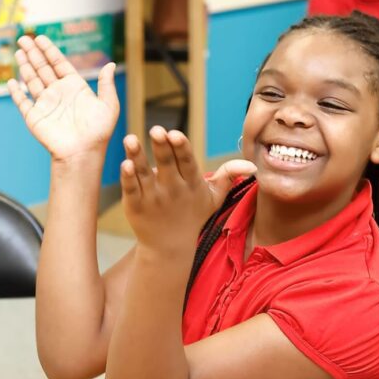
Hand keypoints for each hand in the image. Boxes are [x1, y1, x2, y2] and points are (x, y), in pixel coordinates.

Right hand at [7, 35, 118, 161]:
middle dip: (33, 53)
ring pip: (32, 80)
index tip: (41, 38)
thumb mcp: (108, 105)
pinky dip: (16, 92)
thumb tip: (111, 63)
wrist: (83, 152)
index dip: (49, 50)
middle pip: (43, 68)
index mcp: (74, 88)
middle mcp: (59, 93)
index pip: (59, 64)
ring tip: (18, 51)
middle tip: (24, 38)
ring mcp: (45, 104)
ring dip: (25, 66)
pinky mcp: (34, 117)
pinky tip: (11, 81)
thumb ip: (107, 84)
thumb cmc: (98, 132)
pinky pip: (22, 102)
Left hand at [121, 127, 255, 255]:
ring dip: (137, 156)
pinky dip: (128, 178)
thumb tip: (253, 165)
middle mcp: (172, 189)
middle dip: (162, 147)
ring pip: (144, 173)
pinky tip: (124, 164)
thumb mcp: (215, 197)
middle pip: (167, 164)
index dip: (182, 148)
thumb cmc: (194, 216)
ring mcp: (153, 198)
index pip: (187, 163)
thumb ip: (229, 176)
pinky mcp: (135, 205)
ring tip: (130, 139)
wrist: (170, 248)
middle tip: (157, 130)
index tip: (175, 134)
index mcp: (192, 183)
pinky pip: (131, 189)